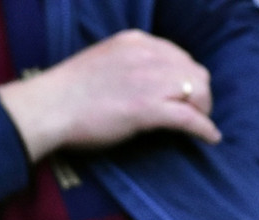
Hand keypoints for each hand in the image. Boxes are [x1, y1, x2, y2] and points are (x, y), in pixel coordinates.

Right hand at [0, 29, 220, 163]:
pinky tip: (210, 138)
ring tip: (200, 123)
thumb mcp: (108, 61)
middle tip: (196, 112)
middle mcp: (146, 56)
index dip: (188, 78)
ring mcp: (148, 81)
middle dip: (200, 94)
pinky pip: (190, 118)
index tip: (187, 94)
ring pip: (198, 91)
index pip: (180, 56)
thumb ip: (134, 65)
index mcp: (136, 42)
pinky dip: (204, 129)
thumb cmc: (72, 90)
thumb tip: (158, 82)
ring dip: (204, 110)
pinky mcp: (148, 108)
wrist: (48, 107)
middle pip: (195, 72)